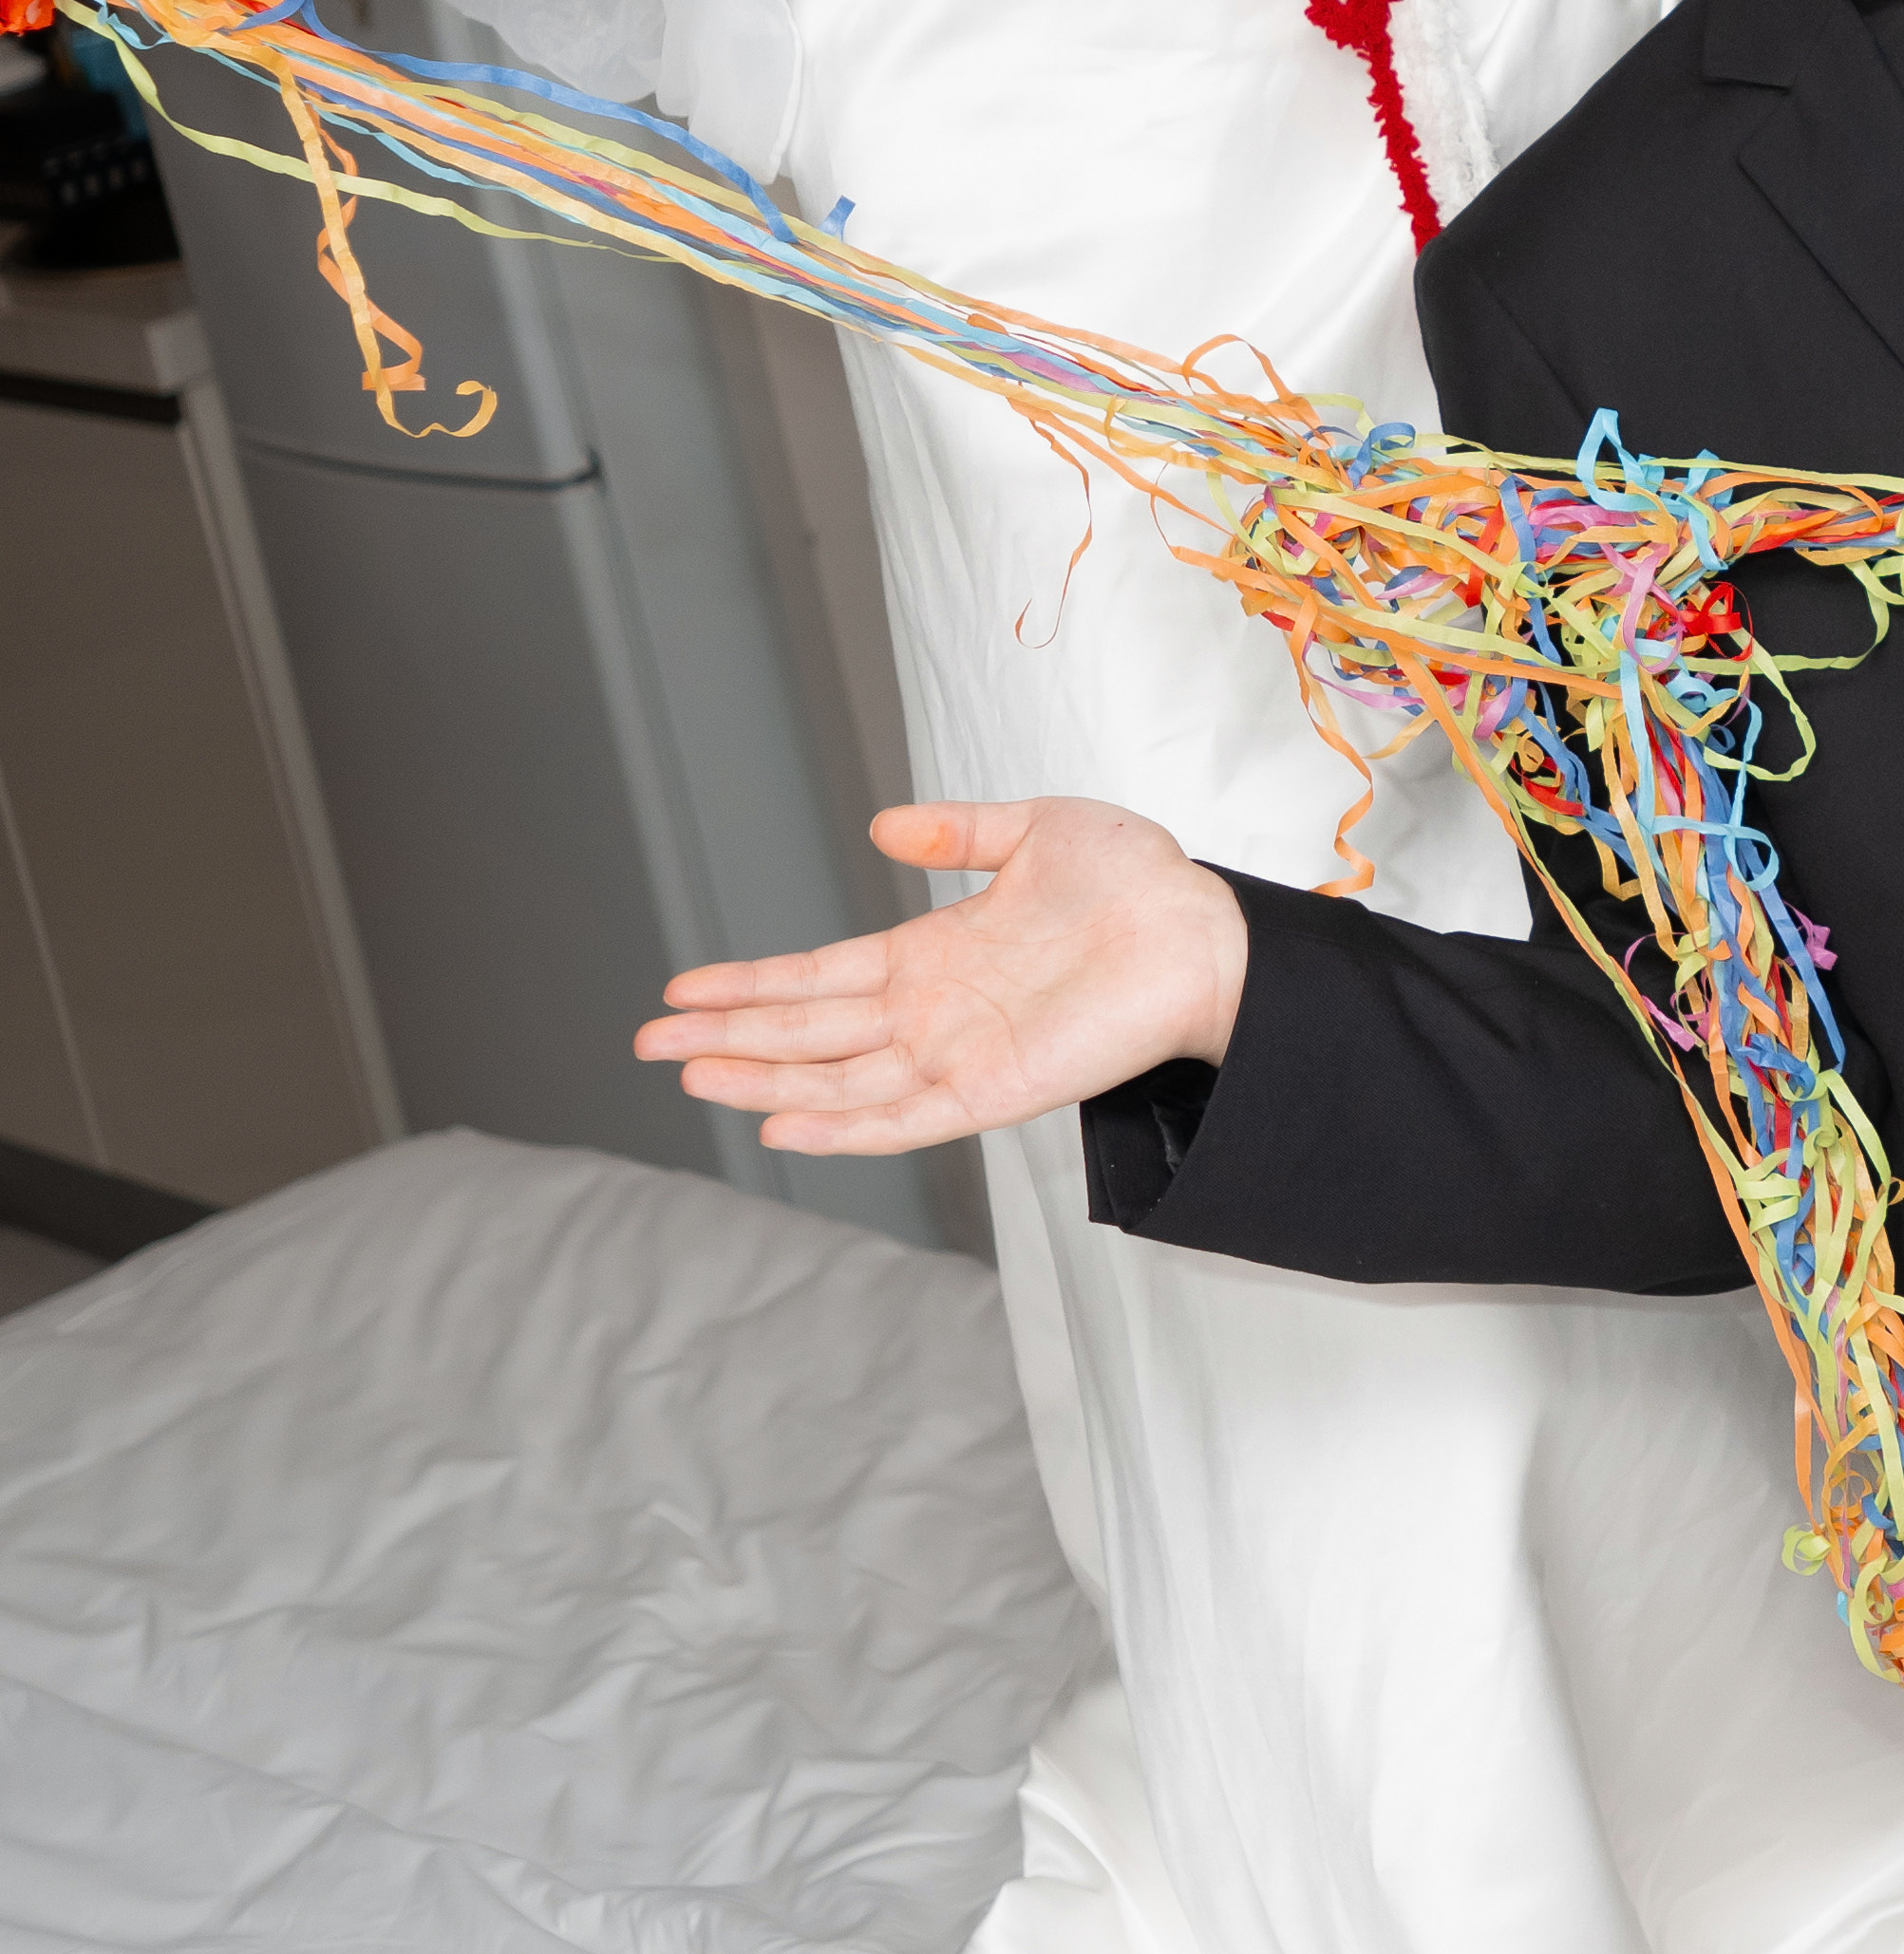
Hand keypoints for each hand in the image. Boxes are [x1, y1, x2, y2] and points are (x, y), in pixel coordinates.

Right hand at [636, 793, 1247, 1155]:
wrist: (1204, 928)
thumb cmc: (1136, 882)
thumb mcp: (1033, 831)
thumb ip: (955, 832)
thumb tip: (884, 826)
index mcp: (933, 955)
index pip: (819, 976)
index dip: (750, 984)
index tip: (683, 990)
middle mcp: (933, 1013)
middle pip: (808, 1030)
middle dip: (728, 1037)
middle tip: (649, 1044)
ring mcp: (957, 1055)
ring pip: (837, 1079)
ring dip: (765, 1079)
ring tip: (694, 1077)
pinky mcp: (993, 1089)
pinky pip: (904, 1119)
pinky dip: (844, 1127)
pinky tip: (785, 1123)